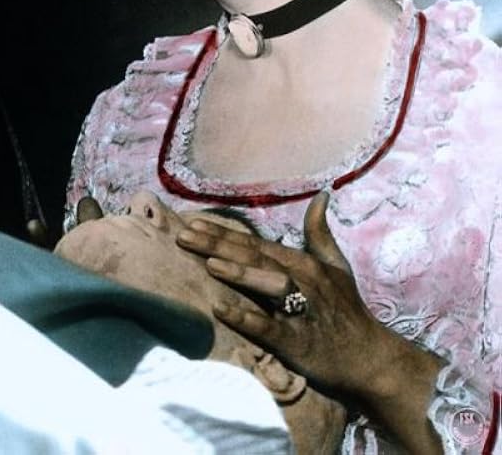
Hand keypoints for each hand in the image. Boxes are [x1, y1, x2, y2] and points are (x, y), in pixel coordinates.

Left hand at [175, 192, 388, 395]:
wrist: (370, 359)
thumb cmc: (346, 310)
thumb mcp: (336, 265)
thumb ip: (319, 232)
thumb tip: (321, 195)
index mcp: (303, 263)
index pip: (256, 244)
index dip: (224, 233)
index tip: (192, 223)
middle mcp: (302, 282)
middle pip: (255, 259)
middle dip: (218, 246)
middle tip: (183, 236)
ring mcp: (301, 312)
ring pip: (267, 286)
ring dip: (239, 274)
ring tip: (208, 263)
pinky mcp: (298, 342)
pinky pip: (269, 328)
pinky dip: (246, 319)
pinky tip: (221, 310)